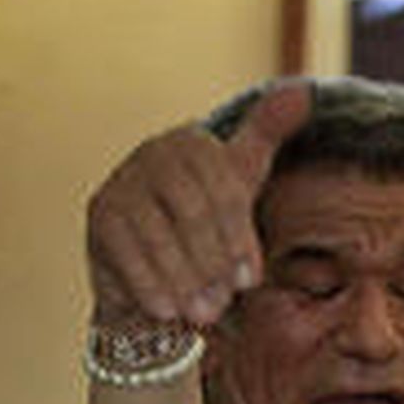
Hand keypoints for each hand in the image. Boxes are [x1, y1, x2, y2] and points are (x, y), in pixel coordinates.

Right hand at [86, 81, 312, 328]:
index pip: (223, 189)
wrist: (155, 267)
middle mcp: (153, 153)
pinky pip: (129, 255)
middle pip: (191, 213)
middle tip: (225, 301)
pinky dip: (153, 287)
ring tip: (203, 312)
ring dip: (186, 281)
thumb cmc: (210, 222)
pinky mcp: (100, 215)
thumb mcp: (242, 180)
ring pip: (160, 237)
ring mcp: (121, 182)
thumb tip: (303, 91)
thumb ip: (268, 137)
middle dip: (212, 262)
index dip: (238, 239)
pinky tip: (169, 312)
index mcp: (194, 142)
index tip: (250, 280)